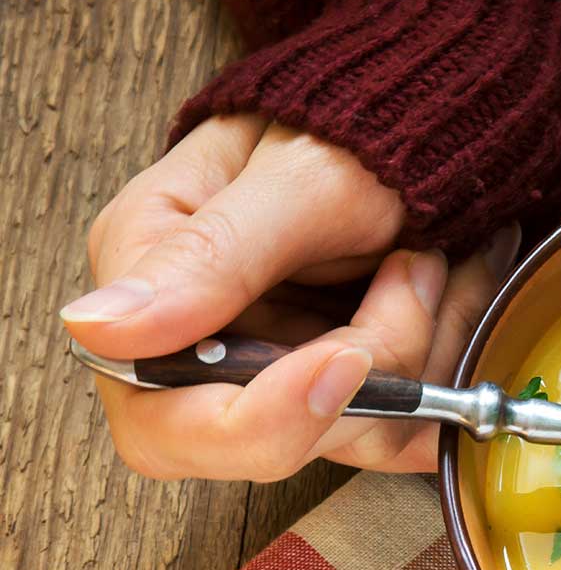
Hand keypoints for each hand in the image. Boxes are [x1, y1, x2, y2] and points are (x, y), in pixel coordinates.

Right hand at [62, 114, 516, 478]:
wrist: (413, 123)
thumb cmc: (342, 129)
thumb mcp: (294, 177)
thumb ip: (210, 255)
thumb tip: (97, 329)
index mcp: (153, 289)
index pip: (165, 424)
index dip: (265, 419)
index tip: (349, 359)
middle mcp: (206, 349)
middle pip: (274, 446)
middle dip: (373, 367)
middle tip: (416, 267)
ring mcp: (286, 378)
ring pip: (364, 434)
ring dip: (429, 343)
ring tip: (433, 255)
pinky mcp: (354, 393)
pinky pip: (414, 423)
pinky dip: (453, 359)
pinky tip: (454, 286)